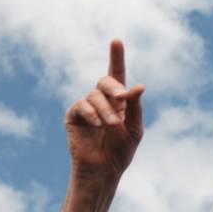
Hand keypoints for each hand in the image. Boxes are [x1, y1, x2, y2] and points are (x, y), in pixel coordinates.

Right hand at [64, 39, 144, 177]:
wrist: (103, 171)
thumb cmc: (120, 152)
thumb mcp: (134, 129)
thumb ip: (135, 108)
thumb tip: (138, 86)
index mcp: (118, 101)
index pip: (117, 74)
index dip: (116, 57)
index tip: (116, 40)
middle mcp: (101, 100)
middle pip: (106, 81)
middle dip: (114, 87)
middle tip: (122, 98)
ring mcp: (86, 107)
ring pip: (95, 96)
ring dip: (106, 110)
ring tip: (111, 126)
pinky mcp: (73, 116)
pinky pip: (81, 105)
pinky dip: (91, 113)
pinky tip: (97, 124)